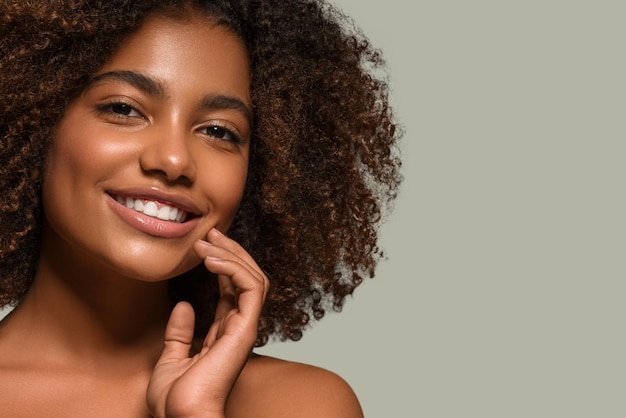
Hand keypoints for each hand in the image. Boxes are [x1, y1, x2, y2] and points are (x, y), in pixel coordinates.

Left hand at [146, 228, 268, 417]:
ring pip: (254, 277)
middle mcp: (239, 326)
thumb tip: (183, 305)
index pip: (232, 287)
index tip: (204, 243)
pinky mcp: (245, 328)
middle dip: (230, 251)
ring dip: (232, 254)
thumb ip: (180, 332)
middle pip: (247, 277)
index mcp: (225, 331)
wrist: (180, 417)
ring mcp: (245, 326)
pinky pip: (251, 287)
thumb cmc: (176, 399)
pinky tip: (211, 260)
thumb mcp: (171, 357)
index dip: (222, 262)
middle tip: (209, 233)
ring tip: (207, 242)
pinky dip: (234, 268)